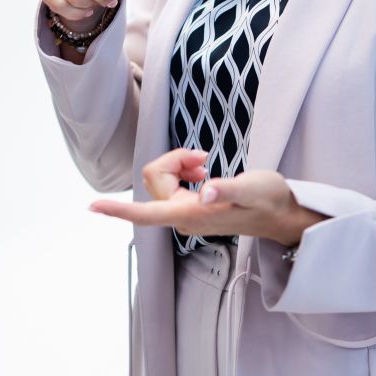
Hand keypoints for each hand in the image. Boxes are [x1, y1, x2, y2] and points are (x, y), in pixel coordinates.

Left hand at [88, 148, 326, 247]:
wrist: (282, 214)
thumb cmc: (270, 201)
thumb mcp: (254, 189)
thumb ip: (227, 189)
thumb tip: (204, 192)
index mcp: (191, 215)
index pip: (146, 214)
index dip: (118, 210)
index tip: (92, 206)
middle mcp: (182, 218)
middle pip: (154, 179)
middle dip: (173, 160)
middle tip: (203, 157)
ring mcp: (184, 214)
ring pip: (162, 179)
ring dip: (179, 164)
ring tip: (205, 163)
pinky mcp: (191, 208)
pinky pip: (171, 183)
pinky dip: (184, 169)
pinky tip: (204, 171)